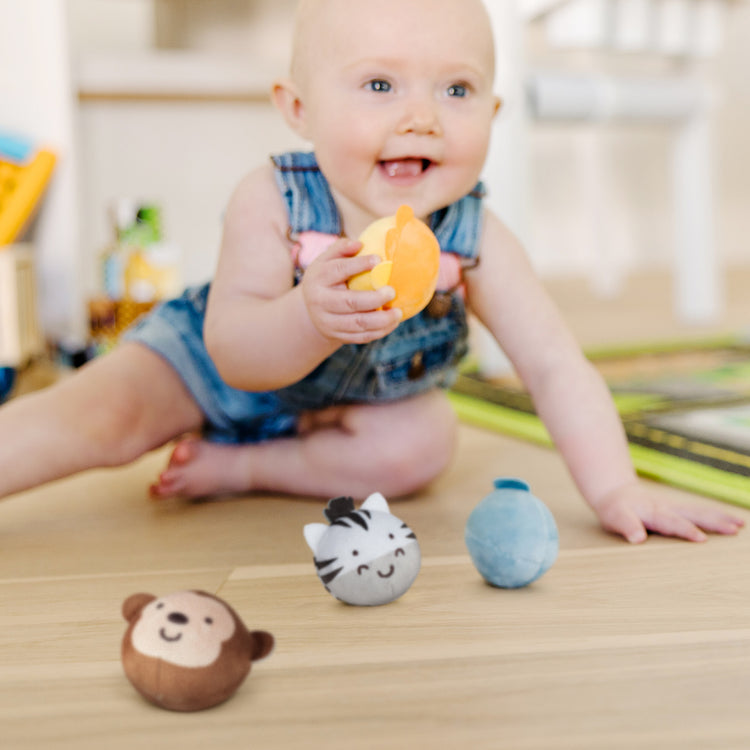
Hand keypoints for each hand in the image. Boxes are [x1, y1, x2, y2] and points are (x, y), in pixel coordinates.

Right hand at [301, 238, 402, 343]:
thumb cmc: (327, 277)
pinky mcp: (337, 336)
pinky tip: (392, 323)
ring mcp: (328, 322)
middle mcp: (320, 302)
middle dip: (374, 298)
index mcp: (318, 278)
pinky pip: (361, 337)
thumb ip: (341, 248)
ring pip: (358, 324)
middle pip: (349, 302)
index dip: (359, 265)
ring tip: (398, 312)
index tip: (379, 260)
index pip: (338, 270)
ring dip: (382, 320)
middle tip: (392, 291)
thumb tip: (360, 244)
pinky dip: (380, 332)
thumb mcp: (326, 259)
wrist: (311, 308)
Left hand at [593, 480, 744, 542]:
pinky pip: (700, 512)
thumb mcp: (614, 517)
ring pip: (700, 511)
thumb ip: (626, 526)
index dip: (686, 530)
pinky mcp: (678, 509)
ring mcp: (674, 507)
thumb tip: (638, 538)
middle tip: (735, 529)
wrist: (615, 493)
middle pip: (693, 514)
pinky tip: (732, 521)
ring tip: (740, 524)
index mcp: (652, 512)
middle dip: (714, 522)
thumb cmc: (615, 509)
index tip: (701, 539)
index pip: (671, 523)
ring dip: (720, 518)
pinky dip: (717, 515)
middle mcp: (667, 508)